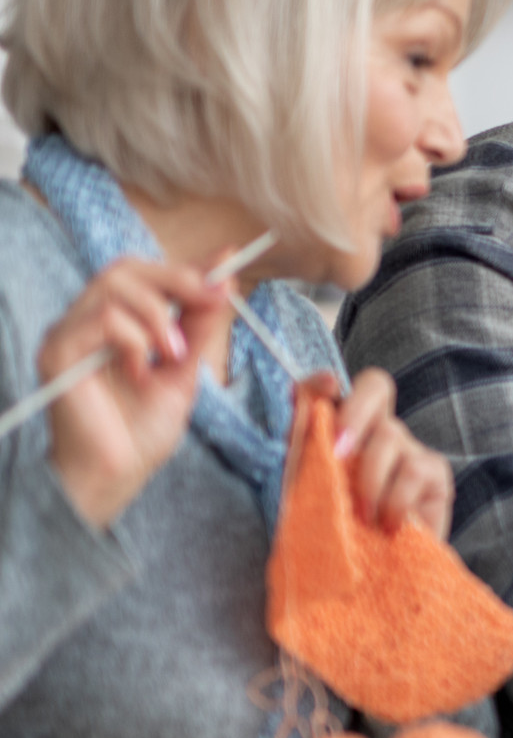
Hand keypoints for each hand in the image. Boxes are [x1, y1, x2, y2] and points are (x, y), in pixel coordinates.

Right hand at [41, 257, 229, 529]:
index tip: (228, 263)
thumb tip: (224, 280)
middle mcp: (86, 322)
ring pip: (115, 286)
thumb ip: (200, 327)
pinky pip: (103, 318)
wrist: (118, 474)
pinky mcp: (58, 352)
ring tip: (173, 355)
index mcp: (114, 325)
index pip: (145, 276)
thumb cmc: (142, 430)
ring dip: (159, 316)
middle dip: (177, 278)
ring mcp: (69, 334)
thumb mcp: (185, 370)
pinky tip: (140, 371)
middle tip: (212, 299)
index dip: (186, 267)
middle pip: (126, 269)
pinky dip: (135, 339)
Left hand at [308, 370, 454, 537]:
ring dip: (368, 480)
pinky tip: (386, 526)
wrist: (354, 579)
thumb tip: (329, 380)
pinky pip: (415, 471)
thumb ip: (301, 426)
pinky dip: (394, 501)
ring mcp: (410, 450)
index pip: (344, 381)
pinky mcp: (435, 476)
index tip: (325, 407)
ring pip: (391, 436)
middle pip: (376, 386)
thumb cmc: (320, 529)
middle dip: (353, 415)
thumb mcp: (296, 478)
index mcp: (344, 425)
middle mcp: (379, 429)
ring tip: (359, 516)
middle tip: (335, 455)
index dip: (337, 383)